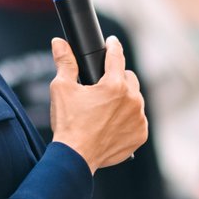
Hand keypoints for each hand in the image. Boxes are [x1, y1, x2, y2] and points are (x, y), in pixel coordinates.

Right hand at [50, 36, 147, 171]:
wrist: (75, 157)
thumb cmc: (68, 123)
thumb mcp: (62, 88)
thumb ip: (64, 62)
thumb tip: (58, 42)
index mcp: (114, 85)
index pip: (117, 57)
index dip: (113, 46)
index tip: (111, 42)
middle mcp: (132, 100)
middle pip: (128, 78)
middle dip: (117, 79)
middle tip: (102, 88)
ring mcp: (139, 118)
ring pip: (134, 99)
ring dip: (124, 99)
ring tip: (107, 108)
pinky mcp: (140, 134)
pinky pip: (137, 119)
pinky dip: (128, 119)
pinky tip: (113, 123)